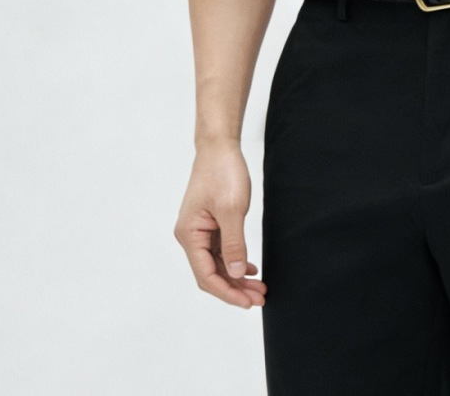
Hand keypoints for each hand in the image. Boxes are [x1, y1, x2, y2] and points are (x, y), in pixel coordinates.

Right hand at [174, 142, 266, 308]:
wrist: (219, 146)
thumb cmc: (222, 173)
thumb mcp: (232, 210)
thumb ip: (233, 243)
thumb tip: (234, 273)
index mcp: (189, 235)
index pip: (205, 275)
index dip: (227, 292)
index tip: (248, 302)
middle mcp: (190, 236)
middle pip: (211, 273)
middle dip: (235, 288)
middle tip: (260, 298)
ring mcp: (199, 230)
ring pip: (217, 263)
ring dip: (236, 276)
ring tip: (259, 287)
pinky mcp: (209, 224)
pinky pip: (220, 250)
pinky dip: (235, 260)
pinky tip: (249, 268)